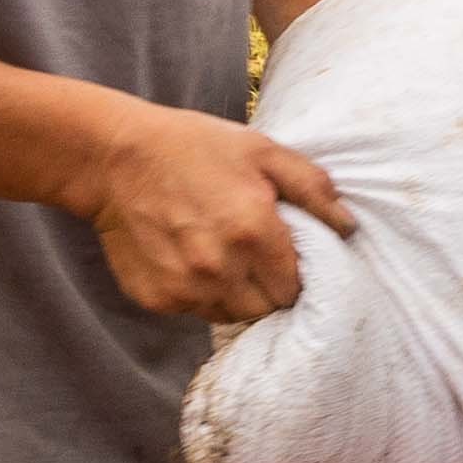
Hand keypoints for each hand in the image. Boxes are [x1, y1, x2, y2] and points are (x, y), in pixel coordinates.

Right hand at [82, 99, 351, 322]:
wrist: (114, 157)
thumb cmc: (194, 147)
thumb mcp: (261, 150)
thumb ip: (312, 188)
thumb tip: (348, 227)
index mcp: (254, 231)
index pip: (295, 288)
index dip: (295, 276)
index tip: (286, 260)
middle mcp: (221, 267)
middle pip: (266, 309)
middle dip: (268, 290)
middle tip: (256, 261)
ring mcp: (185, 287)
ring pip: (230, 315)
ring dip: (235, 296)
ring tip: (223, 259)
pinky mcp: (157, 298)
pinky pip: (194, 311)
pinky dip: (199, 294)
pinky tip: (190, 260)